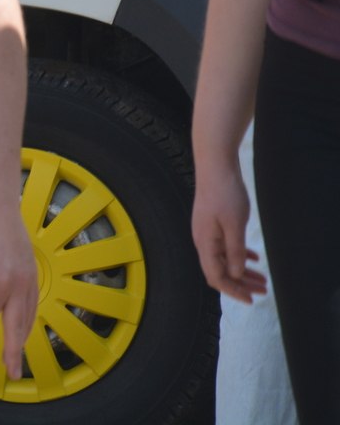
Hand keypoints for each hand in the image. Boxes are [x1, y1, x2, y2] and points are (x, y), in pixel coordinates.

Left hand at [0, 202, 38, 377]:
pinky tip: (21, 331)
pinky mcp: (33, 275)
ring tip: (16, 359)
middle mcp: (18, 285)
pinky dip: (27, 322)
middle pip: (16, 326)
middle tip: (11, 374)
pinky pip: (32, 306)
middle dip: (13, 352)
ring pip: (27, 318)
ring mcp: (29, 280)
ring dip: (22, 340)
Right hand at [192, 159, 267, 302]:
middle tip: (263, 291)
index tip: (251, 300)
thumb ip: (235, 251)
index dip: (233, 291)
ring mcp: (207, 232)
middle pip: (220, 271)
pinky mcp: (213, 224)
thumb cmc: (225, 194)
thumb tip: (237, 274)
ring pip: (224, 260)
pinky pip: (225, 248)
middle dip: (241, 284)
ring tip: (262, 278)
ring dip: (242, 272)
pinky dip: (239, 256)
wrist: (215, 167)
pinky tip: (254, 257)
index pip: (216, 276)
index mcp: (205, 243)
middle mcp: (203, 241)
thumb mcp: (235, 225)